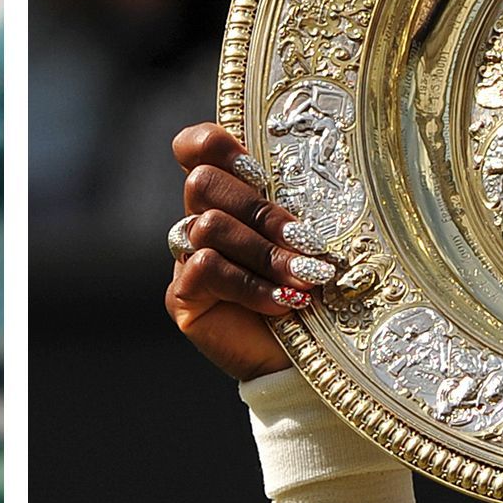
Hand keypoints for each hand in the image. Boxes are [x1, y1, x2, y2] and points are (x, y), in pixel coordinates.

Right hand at [164, 122, 333, 381]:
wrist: (305, 358)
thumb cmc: (318, 287)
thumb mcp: (312, 233)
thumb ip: (297, 199)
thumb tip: (317, 162)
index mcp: (230, 194)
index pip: (196, 148)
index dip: (215, 144)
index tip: (257, 169)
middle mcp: (200, 220)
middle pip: (202, 182)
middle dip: (259, 209)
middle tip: (302, 238)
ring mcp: (187, 259)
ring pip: (208, 226)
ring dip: (265, 252)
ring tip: (306, 278)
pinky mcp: (184, 297)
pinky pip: (206, 269)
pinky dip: (251, 285)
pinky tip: (284, 304)